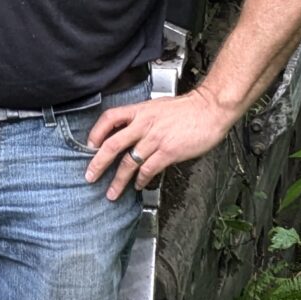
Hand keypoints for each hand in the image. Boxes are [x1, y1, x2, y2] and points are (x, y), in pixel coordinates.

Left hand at [85, 86, 231, 198]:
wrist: (210, 109)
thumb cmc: (188, 108)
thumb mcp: (157, 107)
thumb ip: (142, 118)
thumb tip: (130, 132)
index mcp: (140, 111)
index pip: (109, 118)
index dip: (96, 133)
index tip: (90, 146)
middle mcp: (144, 124)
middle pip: (112, 145)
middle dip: (98, 164)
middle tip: (90, 176)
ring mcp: (155, 139)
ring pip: (128, 163)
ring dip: (118, 181)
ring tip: (112, 193)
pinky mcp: (168, 152)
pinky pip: (148, 170)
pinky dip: (141, 180)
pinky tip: (139, 185)